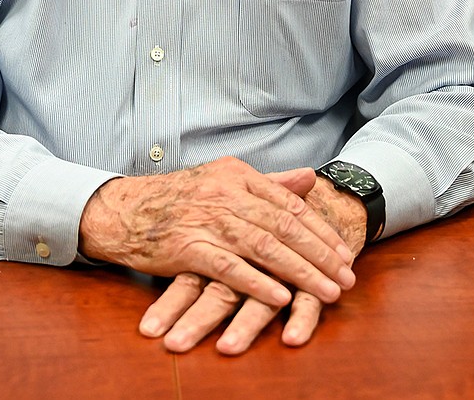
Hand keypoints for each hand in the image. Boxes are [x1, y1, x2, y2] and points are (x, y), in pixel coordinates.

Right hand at [138, 173, 367, 353]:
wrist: (126, 210)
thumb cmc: (179, 198)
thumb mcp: (224, 180)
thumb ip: (269, 182)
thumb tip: (310, 177)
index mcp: (237, 174)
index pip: (289, 203)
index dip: (320, 229)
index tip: (344, 252)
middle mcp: (226, 194)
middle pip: (284, 225)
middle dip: (320, 254)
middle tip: (347, 276)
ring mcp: (207, 220)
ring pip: (265, 246)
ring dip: (301, 272)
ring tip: (328, 292)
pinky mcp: (189, 247)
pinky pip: (230, 268)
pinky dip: (258, 283)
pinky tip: (281, 298)